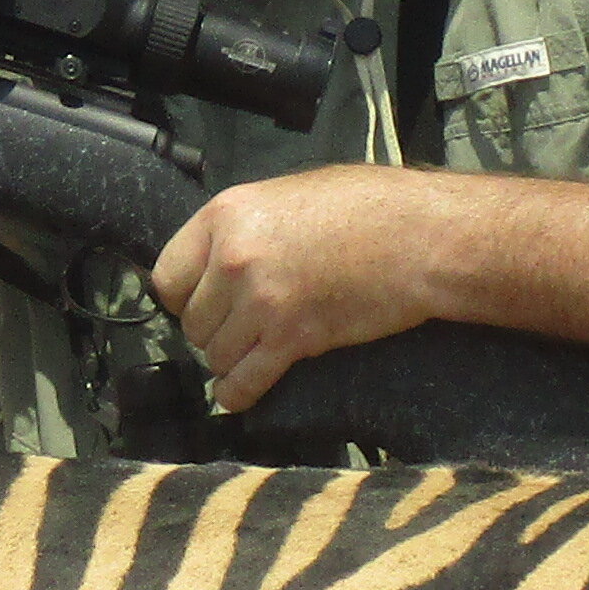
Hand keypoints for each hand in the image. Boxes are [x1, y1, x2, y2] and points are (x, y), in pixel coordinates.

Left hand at [148, 164, 459, 412]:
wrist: (421, 236)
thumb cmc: (369, 206)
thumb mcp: (290, 195)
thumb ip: (246, 226)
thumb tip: (220, 253)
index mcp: (226, 215)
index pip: (167, 275)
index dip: (183, 298)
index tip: (200, 305)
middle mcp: (233, 259)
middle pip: (192, 321)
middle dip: (212, 332)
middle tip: (237, 332)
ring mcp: (261, 302)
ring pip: (215, 355)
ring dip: (229, 362)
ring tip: (249, 357)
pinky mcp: (293, 340)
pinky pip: (244, 382)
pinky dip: (239, 394)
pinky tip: (241, 394)